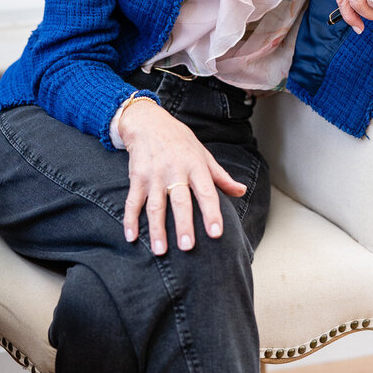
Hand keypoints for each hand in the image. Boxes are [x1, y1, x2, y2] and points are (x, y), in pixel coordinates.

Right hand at [120, 101, 246, 254]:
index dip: (211, 213)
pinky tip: (131, 236)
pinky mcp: (137, 177)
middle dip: (183, 225)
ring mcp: (154, 175)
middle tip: (187, 247)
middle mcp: (175, 171)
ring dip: (157, 228)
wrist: (148, 122)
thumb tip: (241, 191)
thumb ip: (221, 176)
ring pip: (155, 205)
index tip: (216, 233)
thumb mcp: (203, 154)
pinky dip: (130, 219)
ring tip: (160, 250)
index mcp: (195, 166)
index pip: (206, 192)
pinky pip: (133, 201)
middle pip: (180, 201)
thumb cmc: (180, 141)